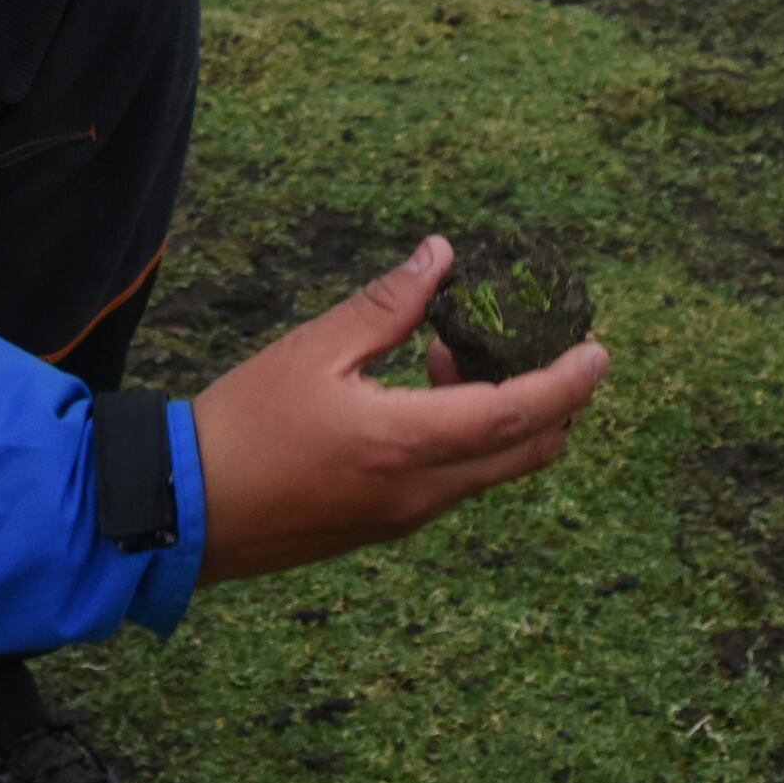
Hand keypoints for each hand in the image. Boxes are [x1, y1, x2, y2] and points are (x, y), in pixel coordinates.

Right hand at [189, 236, 607, 583]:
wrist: (185, 511)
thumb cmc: (243, 425)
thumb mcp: (313, 350)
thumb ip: (388, 305)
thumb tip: (440, 257)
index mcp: (406, 444)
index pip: (519, 414)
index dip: (568, 382)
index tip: (598, 351)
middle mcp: (421, 491)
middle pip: (528, 451)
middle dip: (552, 398)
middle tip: (539, 343)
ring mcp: (407, 516)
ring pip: (495, 468)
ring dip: (502, 413)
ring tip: (447, 354)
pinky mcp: (388, 525)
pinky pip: (457, 480)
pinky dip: (468, 436)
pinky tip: (420, 394)